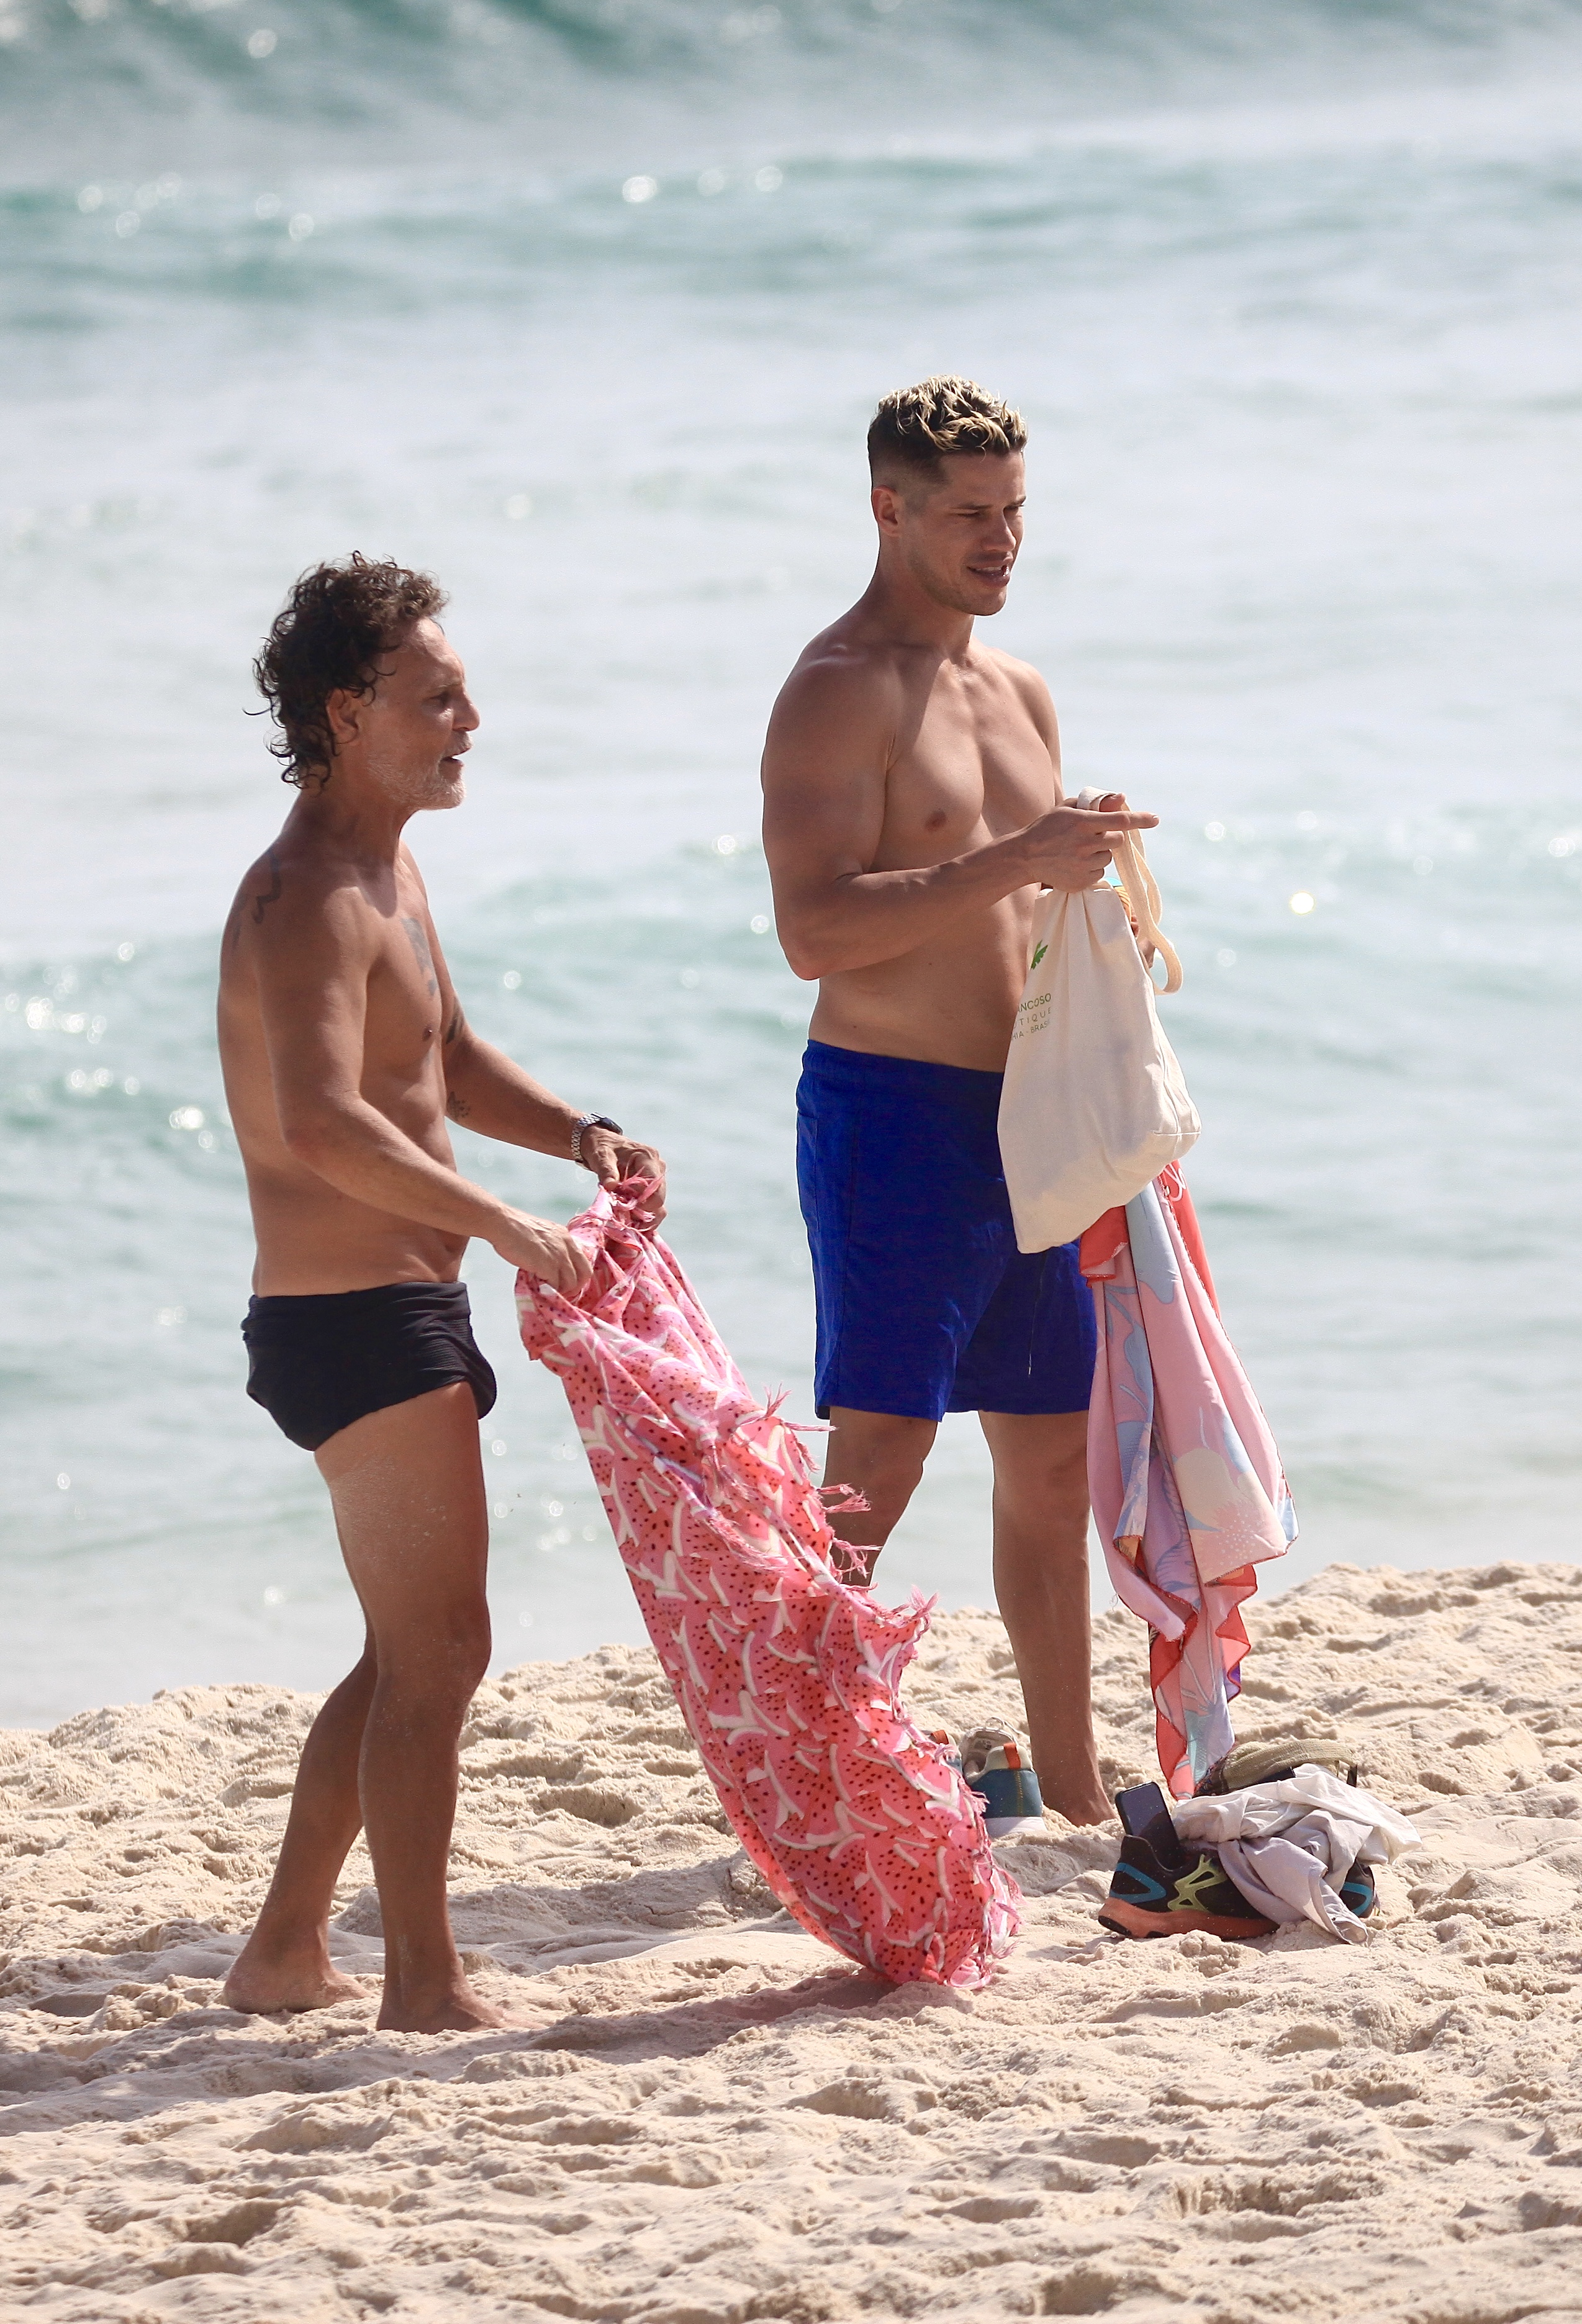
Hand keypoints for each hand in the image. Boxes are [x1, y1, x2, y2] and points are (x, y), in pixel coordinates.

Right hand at [490, 1207, 593, 1295]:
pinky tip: (540, 1288)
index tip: (567, 1282)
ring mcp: (559, 1256)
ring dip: (561, 1290)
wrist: (505, 1225)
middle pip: (584, 1274)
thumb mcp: (543, 1234)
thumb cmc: (516, 1229)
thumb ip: (551, 1247)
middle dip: (575, 1286)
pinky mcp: (549, 1266)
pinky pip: (556, 1286)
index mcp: (566, 1237)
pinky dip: (549, 1290)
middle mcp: (567, 1246)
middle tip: (563, 1292)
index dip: (577, 1274)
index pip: (583, 1260)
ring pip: (572, 1283)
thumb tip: (550, 1265)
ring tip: (549, 1291)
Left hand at [579, 1130, 666, 1226]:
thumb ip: (606, 1171)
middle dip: (642, 1213)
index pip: (655, 1187)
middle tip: (622, 1219)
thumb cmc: (603, 1148)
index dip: (643, 1203)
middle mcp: (657, 1168)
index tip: (625, 1210)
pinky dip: (641, 1215)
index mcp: (648, 1157)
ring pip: (658, 1206)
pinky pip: (652, 1206)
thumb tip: (610, 1186)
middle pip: (659, 1199)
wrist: (604, 1143)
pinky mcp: (651, 1187)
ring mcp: (656, 1178)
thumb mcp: (601, 1157)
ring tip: (624, 1220)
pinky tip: (627, 1219)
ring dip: (642, 1217)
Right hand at [1017, 792, 1157, 891]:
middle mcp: (1085, 844)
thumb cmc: (1047, 828)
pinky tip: (1074, 863)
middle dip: (1110, 836)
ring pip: (1108, 857)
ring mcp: (1083, 865)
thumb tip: (1122, 798)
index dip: (1140, 820)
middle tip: (1093, 835)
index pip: (1120, 820)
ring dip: (1100, 852)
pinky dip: (1091, 867)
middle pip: (1118, 840)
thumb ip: (1095, 803)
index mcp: (1082, 822)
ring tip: (1078, 851)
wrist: (1024, 858)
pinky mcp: (1081, 881)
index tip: (1154, 819)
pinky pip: (1099, 873)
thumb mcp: (1066, 809)